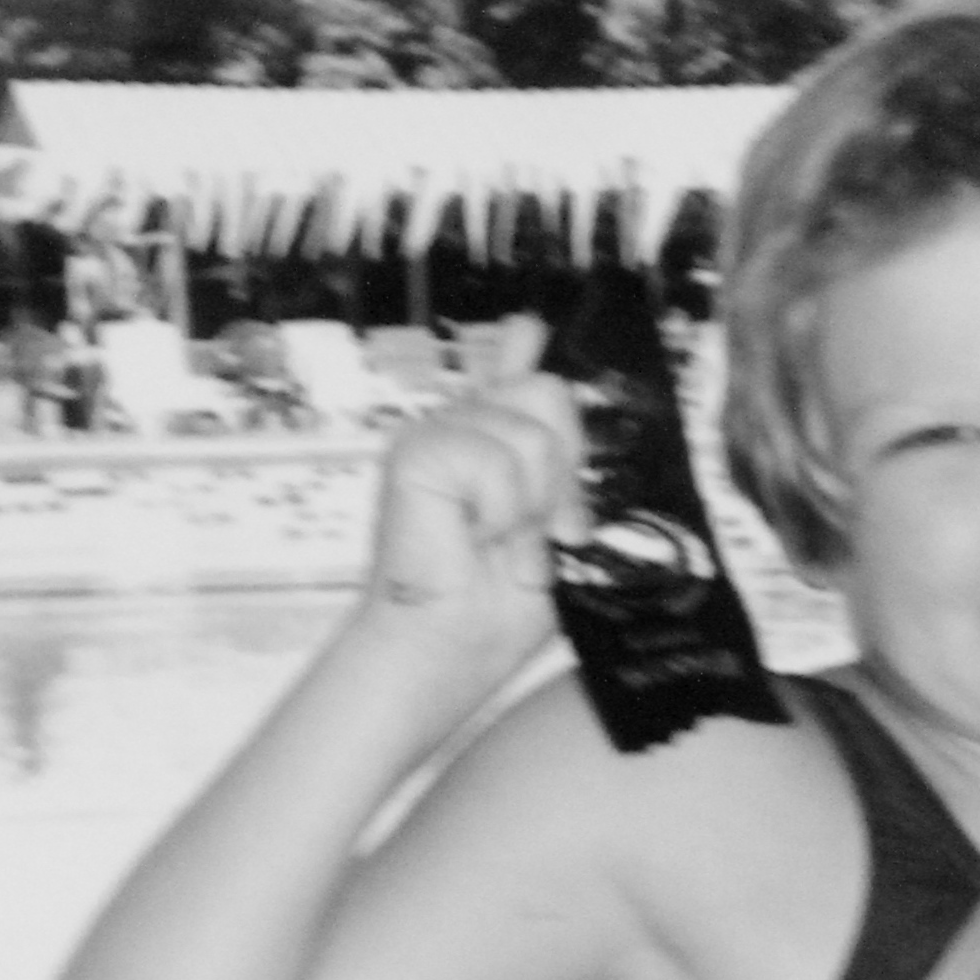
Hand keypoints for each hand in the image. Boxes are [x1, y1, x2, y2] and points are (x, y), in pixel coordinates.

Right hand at [362, 312, 586, 700]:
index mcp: (493, 435)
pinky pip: (495, 461)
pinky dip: (500, 513)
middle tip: (537, 529)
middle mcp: (463, 423)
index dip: (533, 347)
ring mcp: (436, 433)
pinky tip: (472, 536)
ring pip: (533, 436)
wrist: (454, 649)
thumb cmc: (500, 602)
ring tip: (499, 543)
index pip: (519, 359)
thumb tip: (541, 348)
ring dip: (532, 508)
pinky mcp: (416, 452)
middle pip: (550, 394)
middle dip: (563, 477)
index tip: (534, 331)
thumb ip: (559, 448)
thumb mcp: (555, 520)